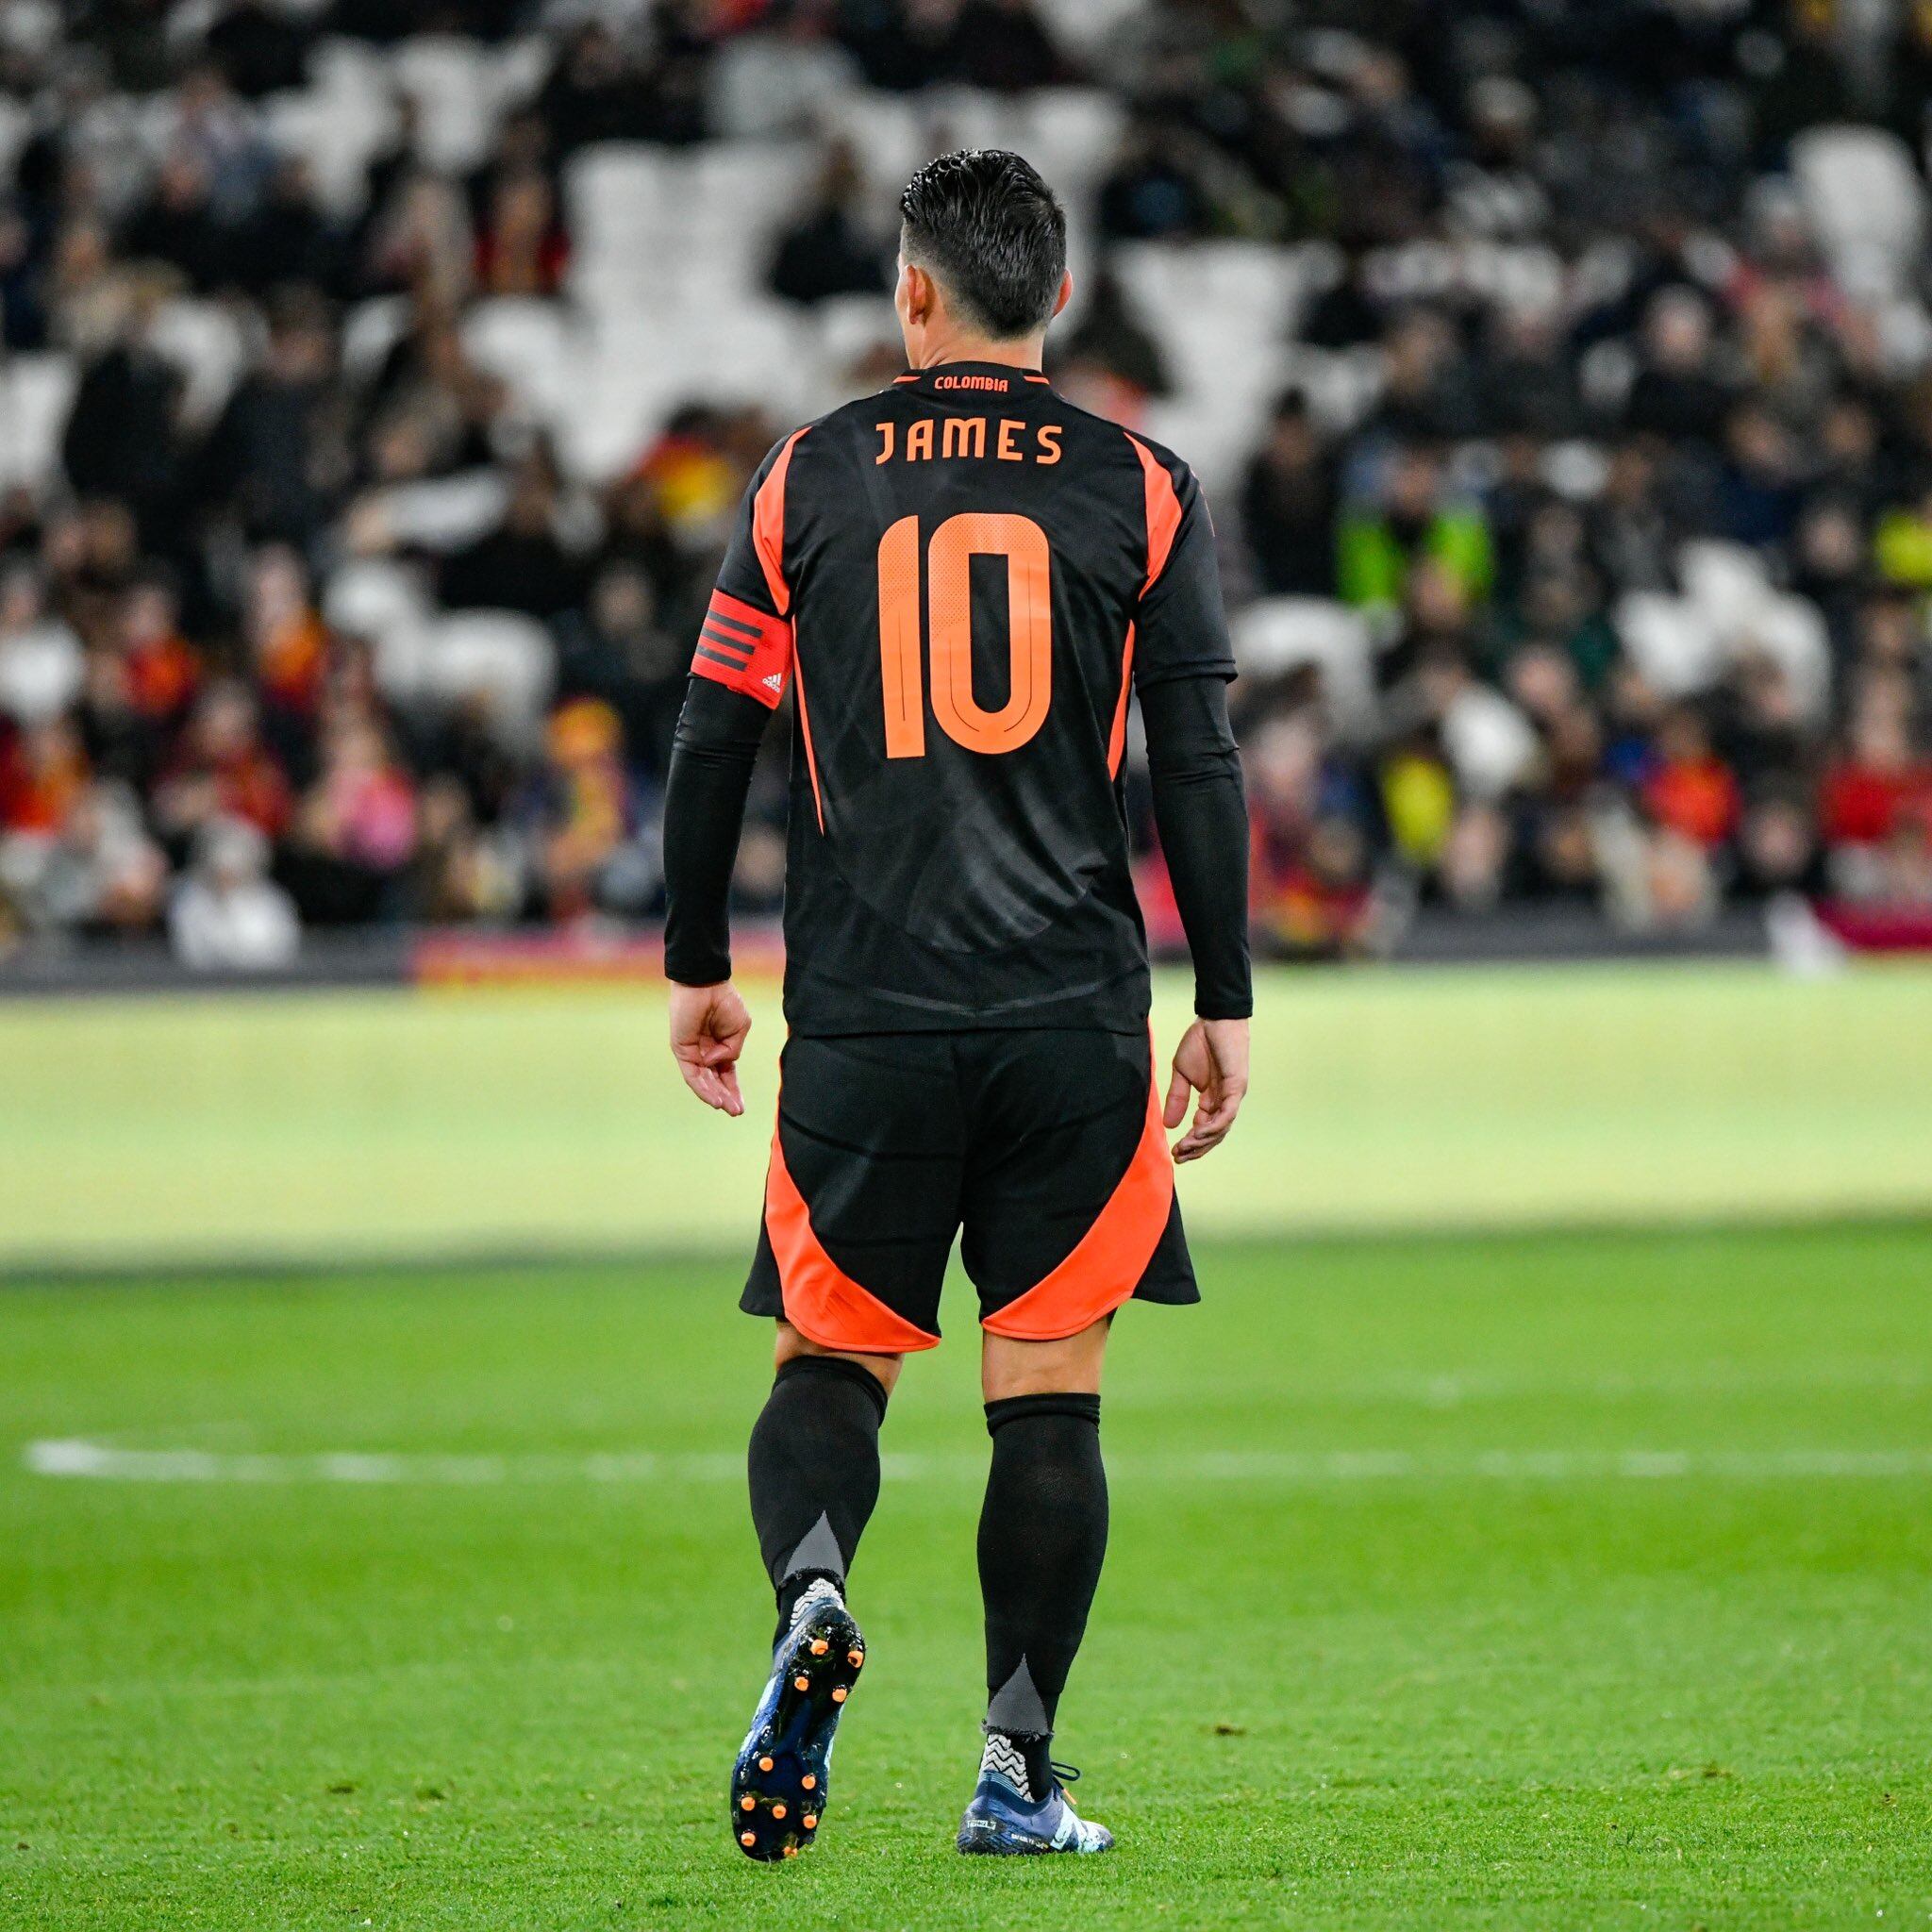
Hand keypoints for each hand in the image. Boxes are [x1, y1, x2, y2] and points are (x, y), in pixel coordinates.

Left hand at [669, 980, 752, 1115]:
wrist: (706, 984)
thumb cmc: (724, 1001)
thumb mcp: (740, 1029)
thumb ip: (732, 1050)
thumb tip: (716, 1063)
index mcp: (720, 1047)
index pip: (726, 1074)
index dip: (734, 1089)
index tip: (740, 1107)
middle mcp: (705, 1052)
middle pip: (715, 1081)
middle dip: (726, 1097)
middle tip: (736, 1112)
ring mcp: (692, 1052)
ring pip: (704, 1081)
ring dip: (715, 1096)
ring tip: (727, 1108)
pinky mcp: (682, 1049)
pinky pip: (692, 1074)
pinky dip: (703, 1087)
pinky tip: (714, 1098)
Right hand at [1162, 1016, 1248, 1162]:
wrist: (1214, 1019)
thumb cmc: (1200, 1042)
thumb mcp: (1181, 1074)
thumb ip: (1177, 1098)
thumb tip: (1168, 1124)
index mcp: (1212, 1099)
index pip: (1204, 1129)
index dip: (1191, 1143)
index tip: (1174, 1152)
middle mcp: (1224, 1101)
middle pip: (1214, 1134)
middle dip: (1197, 1148)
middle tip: (1179, 1157)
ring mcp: (1232, 1096)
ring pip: (1221, 1128)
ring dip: (1203, 1141)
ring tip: (1185, 1147)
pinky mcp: (1236, 1087)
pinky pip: (1227, 1113)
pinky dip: (1214, 1126)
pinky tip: (1198, 1133)